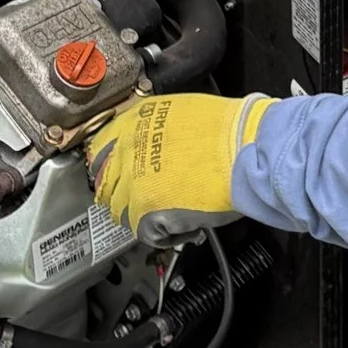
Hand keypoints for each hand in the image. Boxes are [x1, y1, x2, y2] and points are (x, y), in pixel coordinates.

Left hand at [91, 91, 273, 233]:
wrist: (246, 147)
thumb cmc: (228, 128)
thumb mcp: (181, 111)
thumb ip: (158, 129)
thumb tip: (159, 144)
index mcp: (133, 123)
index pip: (102, 149)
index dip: (111, 165)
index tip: (118, 174)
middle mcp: (126, 151)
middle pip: (105, 182)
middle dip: (121, 193)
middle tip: (142, 200)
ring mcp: (133, 183)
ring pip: (121, 210)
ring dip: (141, 215)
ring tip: (166, 217)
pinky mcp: (146, 213)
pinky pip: (147, 233)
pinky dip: (165, 235)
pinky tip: (183, 228)